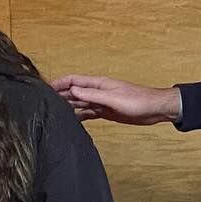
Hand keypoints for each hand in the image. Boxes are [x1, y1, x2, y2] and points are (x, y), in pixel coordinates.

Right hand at [50, 74, 181, 125]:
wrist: (155, 109)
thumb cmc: (139, 101)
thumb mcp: (113, 99)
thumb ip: (93, 95)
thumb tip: (73, 91)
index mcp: (99, 83)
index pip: (74, 80)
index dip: (59, 83)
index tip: (45, 88)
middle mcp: (98, 91)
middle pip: (74, 92)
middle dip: (60, 96)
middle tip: (44, 103)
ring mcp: (101, 102)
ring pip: (80, 103)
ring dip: (68, 107)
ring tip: (54, 113)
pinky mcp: (106, 112)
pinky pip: (88, 113)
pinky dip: (79, 116)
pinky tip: (71, 121)